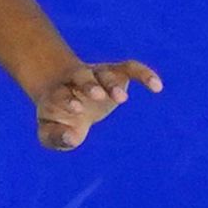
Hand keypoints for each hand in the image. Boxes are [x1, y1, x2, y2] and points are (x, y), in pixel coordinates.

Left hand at [29, 58, 160, 150]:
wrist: (68, 97)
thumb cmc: (58, 119)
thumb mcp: (50, 133)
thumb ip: (55, 138)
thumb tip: (70, 138)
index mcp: (57, 94)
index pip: (60, 93)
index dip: (67, 99)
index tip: (76, 109)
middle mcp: (75, 80)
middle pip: (82, 77)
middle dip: (89, 85)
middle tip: (98, 96)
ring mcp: (96, 75)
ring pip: (104, 73)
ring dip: (112, 83)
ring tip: (122, 99)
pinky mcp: (116, 73)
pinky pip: (131, 68)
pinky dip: (144, 74)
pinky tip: (157, 87)